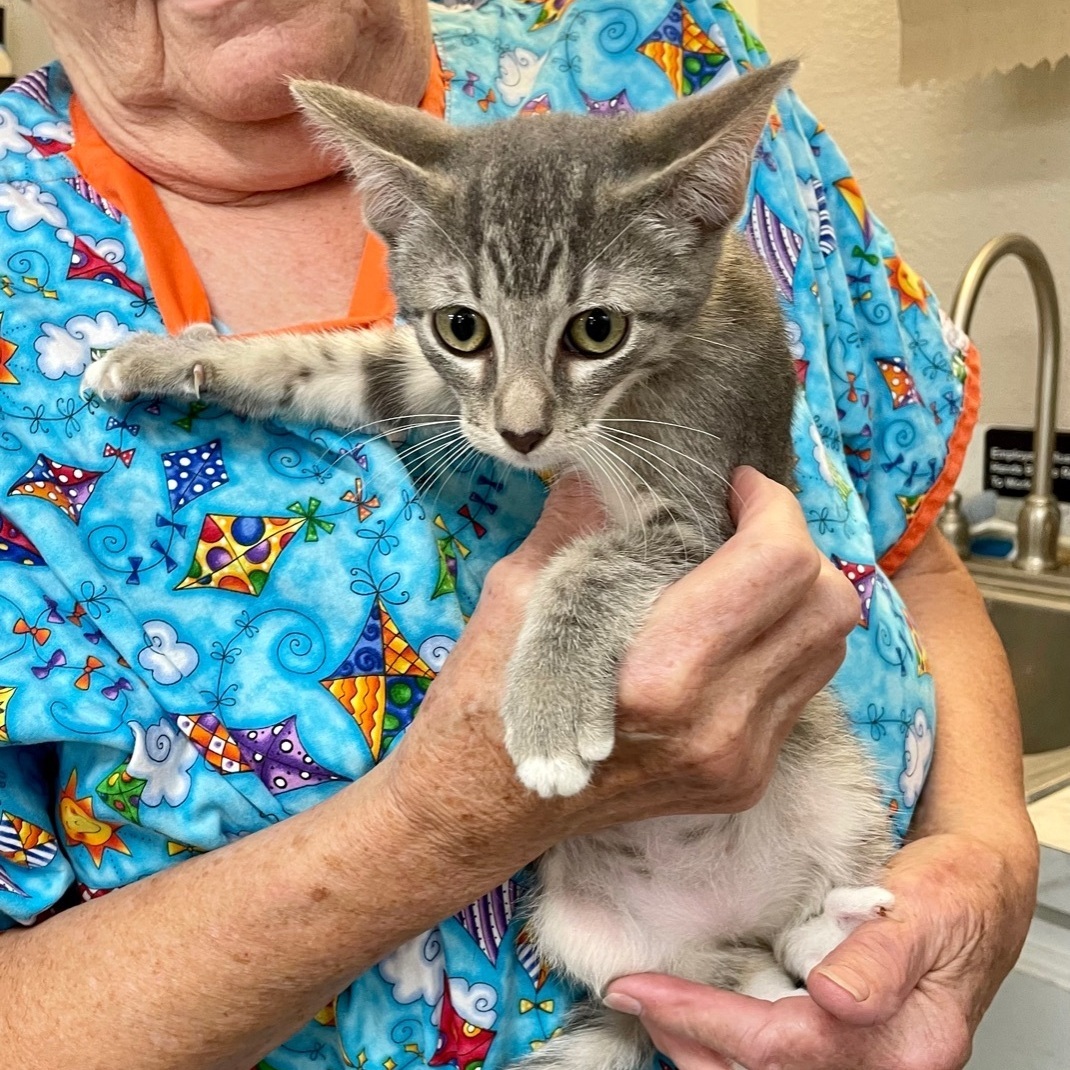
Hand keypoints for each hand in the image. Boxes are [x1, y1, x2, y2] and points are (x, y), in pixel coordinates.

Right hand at [386, 466, 859, 871]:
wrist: (483, 810)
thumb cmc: (488, 697)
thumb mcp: (521, 591)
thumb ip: (585, 517)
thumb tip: (629, 460)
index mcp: (661, 672)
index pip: (778, 563)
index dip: (772, 505)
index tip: (736, 486)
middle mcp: (719, 724)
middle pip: (830, 605)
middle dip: (796, 544)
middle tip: (741, 525)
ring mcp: (740, 761)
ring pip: (827, 648)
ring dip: (796, 596)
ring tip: (734, 577)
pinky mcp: (744, 780)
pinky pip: (800, 689)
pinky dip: (777, 644)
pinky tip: (722, 636)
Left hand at [603, 828, 1038, 1069]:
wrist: (978, 897)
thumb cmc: (959, 895)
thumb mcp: (928, 909)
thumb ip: (882, 955)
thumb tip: (836, 997)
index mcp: (906, 1046)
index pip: (784, 1046)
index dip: (705, 1019)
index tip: (644, 989)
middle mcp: (882, 1069)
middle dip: (687, 1041)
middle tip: (631, 996)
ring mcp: (862, 1064)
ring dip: (699, 1049)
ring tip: (652, 1006)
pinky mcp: (844, 1049)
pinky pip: (777, 1060)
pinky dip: (727, 1043)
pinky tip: (694, 1018)